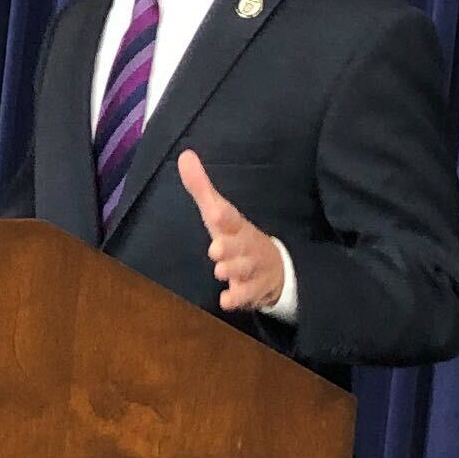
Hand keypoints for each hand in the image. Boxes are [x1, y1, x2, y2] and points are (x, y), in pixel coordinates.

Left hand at [176, 150, 288, 315]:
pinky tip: (227, 301)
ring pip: (245, 270)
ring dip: (233, 270)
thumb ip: (201, 188)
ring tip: (221, 271)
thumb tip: (184, 156)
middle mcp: (246, 246)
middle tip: (216, 250)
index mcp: (236, 226)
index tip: (214, 212)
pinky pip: (248, 295)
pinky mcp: (255, 289)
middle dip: (229, 248)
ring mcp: (253, 268)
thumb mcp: (219, 213)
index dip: (223, 215)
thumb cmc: (237, 237)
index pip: (230, 218)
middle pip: (240, 246)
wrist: (274, 267)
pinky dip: (238, 298)